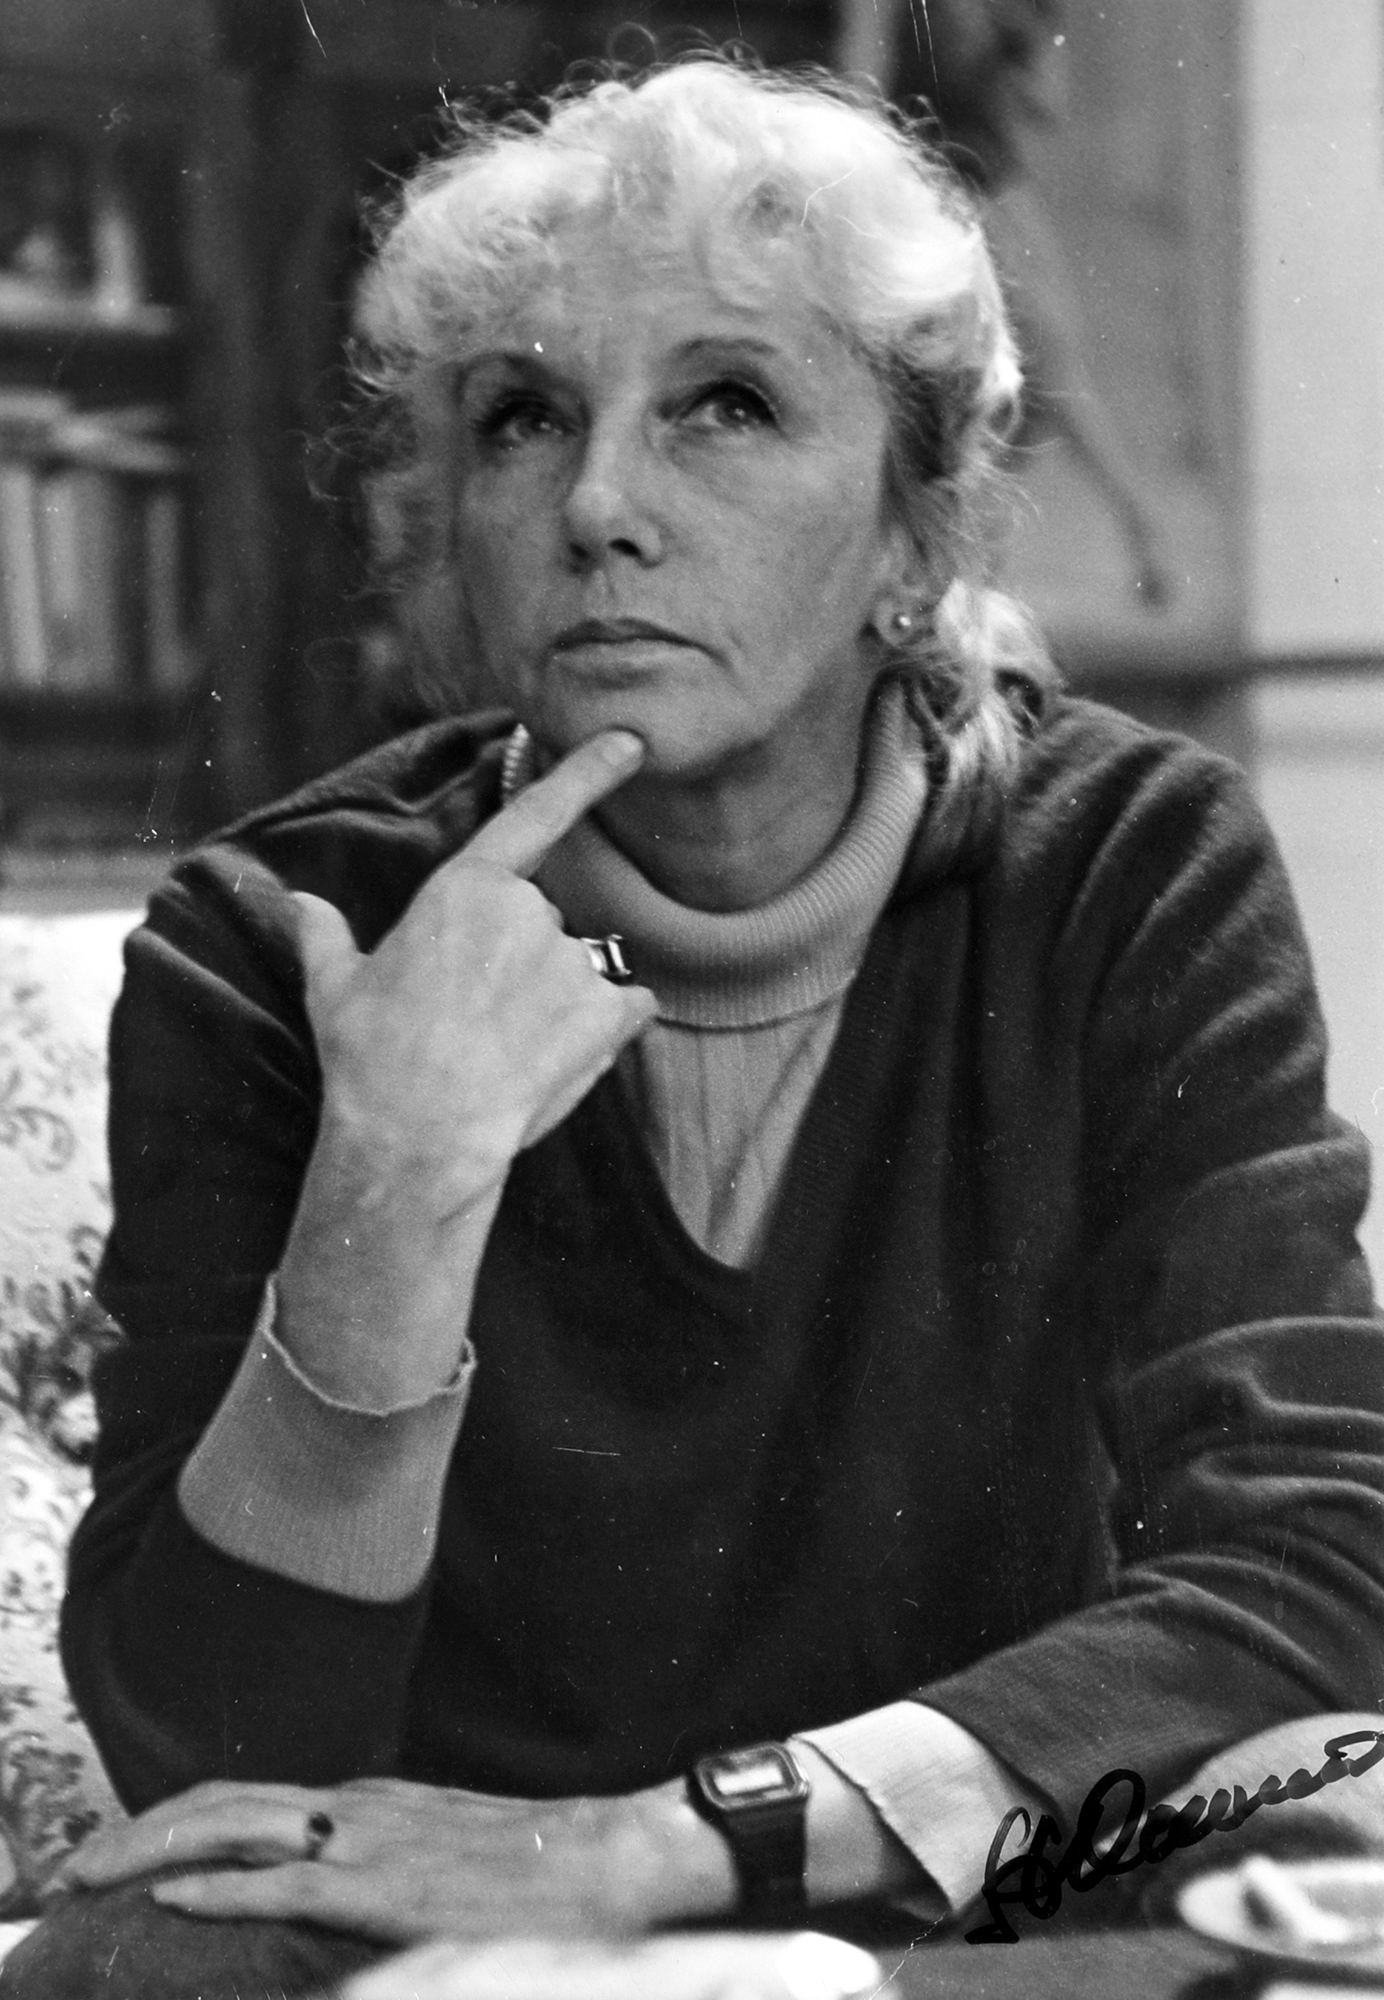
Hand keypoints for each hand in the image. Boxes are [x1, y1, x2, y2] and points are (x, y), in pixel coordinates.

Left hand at [46, 1775, 736, 1945]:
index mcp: (361, 1802)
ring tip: (85, 1876)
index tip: (110, 1857)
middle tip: (65, 1871)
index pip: (241, 1801)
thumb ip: (380, 1865)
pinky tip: (171, 1895)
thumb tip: (323, 1893)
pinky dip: (219, 1884)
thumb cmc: (532, 1870)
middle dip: (132, 1830)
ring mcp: (368, 1839)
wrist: (607, 1858)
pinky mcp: (386, 1885)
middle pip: (218, 1801)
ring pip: (234, 1825)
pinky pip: (285, 1881)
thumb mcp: (438, 1855)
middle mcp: (353, 1806)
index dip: (167, 1823)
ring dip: (149, 1846)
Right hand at [277, 727, 657, 1404]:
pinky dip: (608, 1033)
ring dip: (560, 1005)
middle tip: (476, 1024)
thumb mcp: (334, 989)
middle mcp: (528, 912)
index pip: (536, 815)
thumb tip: (294, 902)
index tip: (631, 742)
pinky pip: (629, 1009)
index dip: (586, 772)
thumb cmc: (370, 1059)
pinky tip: (558, 1063)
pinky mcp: (607, 1011)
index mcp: (465, 890)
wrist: (416, 1136)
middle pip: (544, 927)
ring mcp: (572, 960)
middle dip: (522, 969)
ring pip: (582, 972)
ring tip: (509, 1054)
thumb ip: (324, 936)